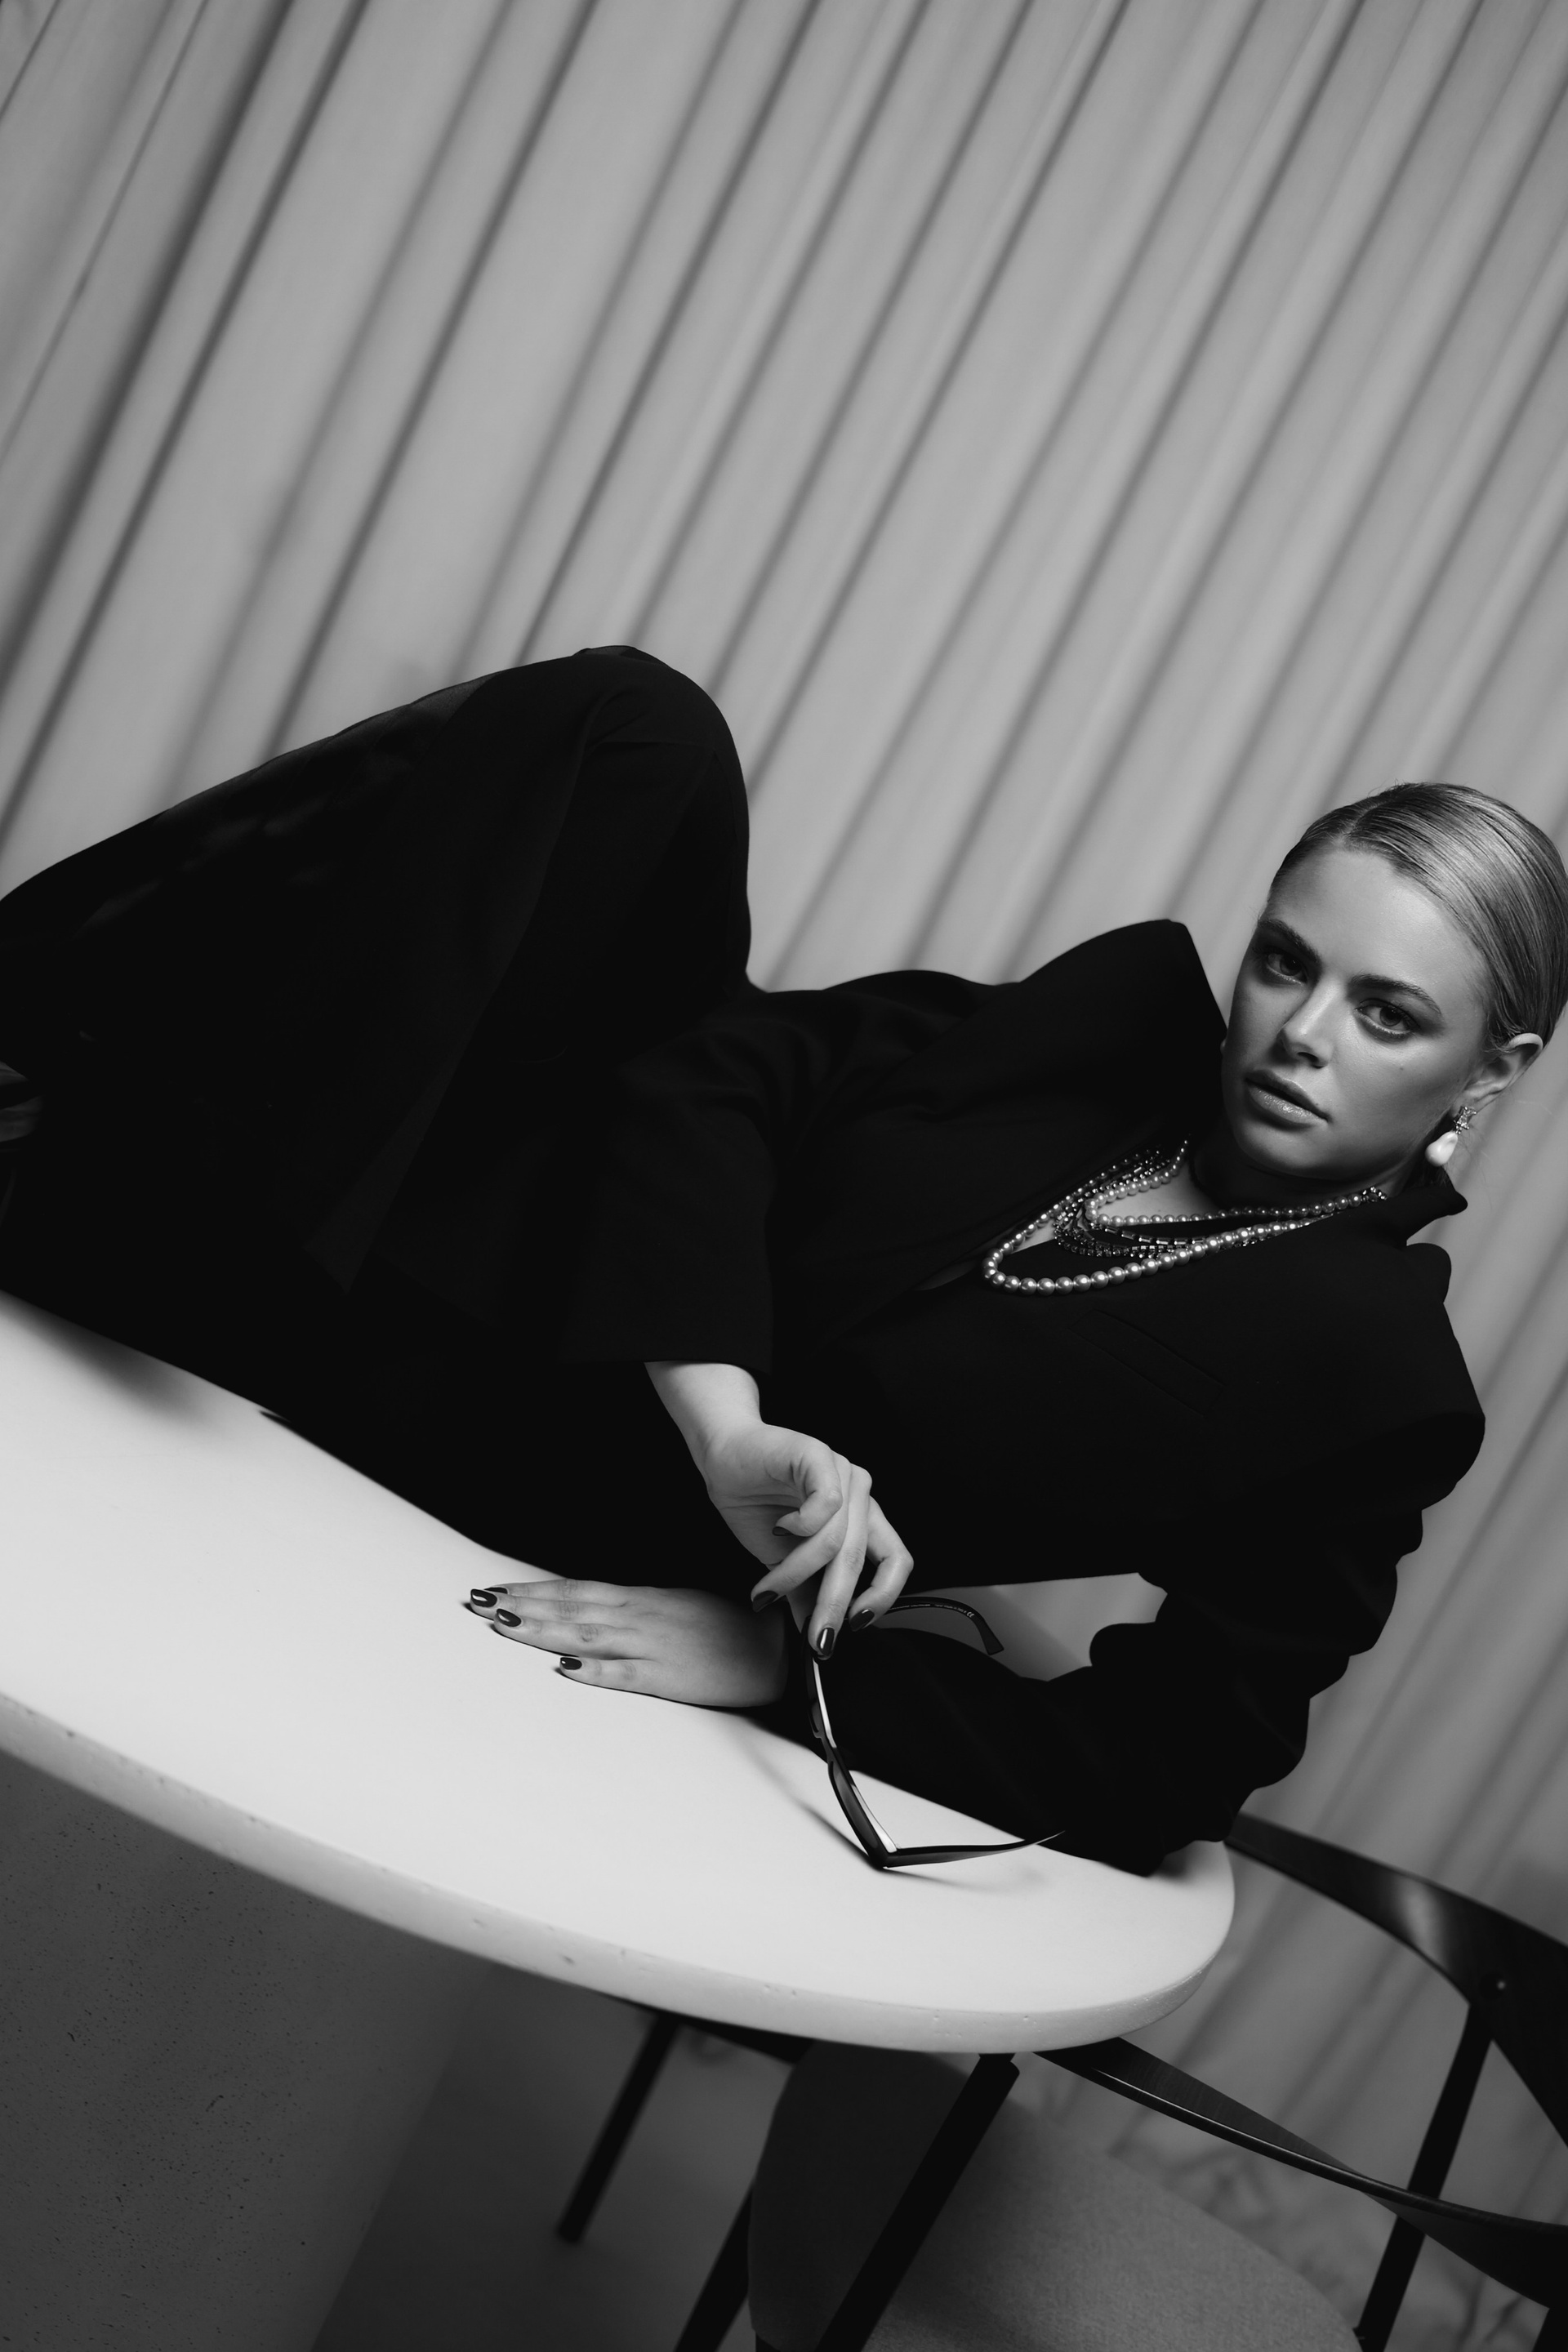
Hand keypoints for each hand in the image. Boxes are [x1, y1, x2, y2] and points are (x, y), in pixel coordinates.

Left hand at [467, 1579, 788, 1708]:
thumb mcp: (676, 1604)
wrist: (777, 1647)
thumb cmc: (728, 1626)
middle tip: (474, 1601)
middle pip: (569, 1608)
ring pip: (586, 1635)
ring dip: (541, 1629)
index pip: (573, 1590)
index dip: (530, 1589)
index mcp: (640, 1599)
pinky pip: (626, 1674)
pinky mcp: (668, 1678)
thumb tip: (590, 1609)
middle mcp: (639, 1617)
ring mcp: (651, 1646)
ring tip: (500, 1624)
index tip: (493, 1588)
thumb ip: (633, 1608)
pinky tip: (565, 1669)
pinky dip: (595, 1670)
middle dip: (520, 1604)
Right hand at [645, 1363, 914, 1656]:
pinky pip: (825, 1503)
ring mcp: (843, 1473)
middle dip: (835, 1604)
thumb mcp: (783, 1561)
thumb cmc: (756, 1503)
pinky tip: (780, 1528)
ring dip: (797, 1572)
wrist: (722, 1457)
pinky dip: (801, 1527)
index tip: (854, 1626)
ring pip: (835, 1539)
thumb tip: (814, 1633)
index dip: (883, 1597)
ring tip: (768, 1589)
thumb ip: (805, 1592)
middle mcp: (860, 1495)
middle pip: (860, 1559)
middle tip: (816, 1636)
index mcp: (862, 1520)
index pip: (896, 1561)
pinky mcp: (819, 1456)